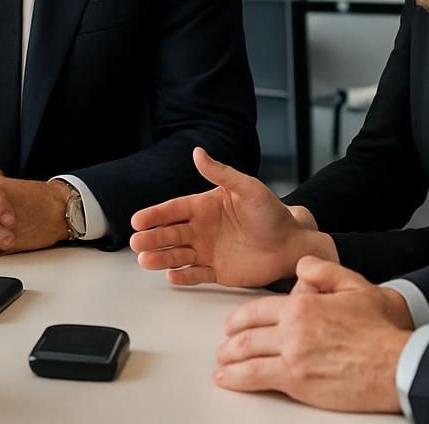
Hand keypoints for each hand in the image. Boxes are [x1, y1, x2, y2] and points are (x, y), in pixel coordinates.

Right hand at [129, 147, 333, 287]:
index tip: (138, 219)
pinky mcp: (217, 271)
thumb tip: (197, 152)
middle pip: (170, 233)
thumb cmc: (273, 214)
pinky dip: (183, 276)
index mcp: (205, 207)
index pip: (173, 210)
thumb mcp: (248, 188)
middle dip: (152, 238)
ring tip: (145, 260)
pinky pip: (195, 274)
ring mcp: (208, 251)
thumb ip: (221, 173)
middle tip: (136, 242)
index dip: (155, 215)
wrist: (292, 245)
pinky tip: (170, 276)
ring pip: (177, 255)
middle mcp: (202, 229)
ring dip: (160, 257)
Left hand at [213, 256, 410, 412]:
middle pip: (247, 334)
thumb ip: (325, 271)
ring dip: (229, 361)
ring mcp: (293, 356)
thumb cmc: (384, 329)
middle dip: (230, 341)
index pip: (257, 309)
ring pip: (246, 356)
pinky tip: (228, 380)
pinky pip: (257, 379)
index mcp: (303, 304)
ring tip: (222, 365)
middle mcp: (292, 328)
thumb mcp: (356, 285)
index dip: (240, 318)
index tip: (233, 324)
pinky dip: (236, 379)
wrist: (401, 363)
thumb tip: (302, 265)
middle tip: (224, 346)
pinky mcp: (298, 382)